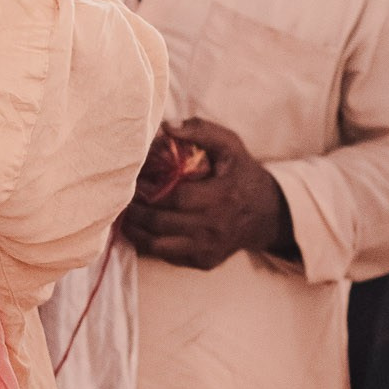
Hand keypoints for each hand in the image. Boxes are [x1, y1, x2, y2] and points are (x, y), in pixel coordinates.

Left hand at [120, 116, 294, 271]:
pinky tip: (142, 228)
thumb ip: (200, 131)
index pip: (175, 197)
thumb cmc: (241, 173)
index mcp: (221, 196)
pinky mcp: (204, 262)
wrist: (266, 213)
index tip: (134, 181)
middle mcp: (214, 227)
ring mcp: (209, 248)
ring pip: (158, 246)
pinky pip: (168, 256)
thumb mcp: (229, 145)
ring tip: (126, 215)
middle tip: (122, 198)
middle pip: (161, 223)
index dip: (149, 190)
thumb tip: (166, 127)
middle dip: (136, 211)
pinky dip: (150, 243)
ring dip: (136, 231)